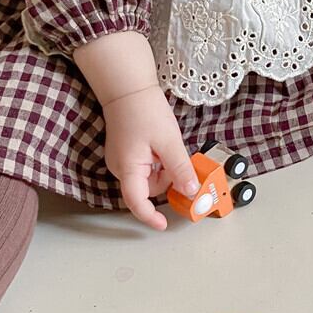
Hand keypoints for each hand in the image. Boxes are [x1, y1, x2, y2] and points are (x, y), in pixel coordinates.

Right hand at [101, 84, 201, 230]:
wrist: (128, 88)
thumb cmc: (145, 110)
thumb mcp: (169, 142)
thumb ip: (180, 169)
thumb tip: (191, 192)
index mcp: (128, 168)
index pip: (137, 203)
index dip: (150, 216)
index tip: (164, 224)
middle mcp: (121, 168)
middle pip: (148, 189)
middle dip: (168, 182)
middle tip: (183, 165)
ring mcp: (123, 160)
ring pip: (150, 178)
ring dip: (165, 170)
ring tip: (170, 147)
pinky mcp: (127, 153)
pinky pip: (146, 166)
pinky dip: (159, 162)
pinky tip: (163, 145)